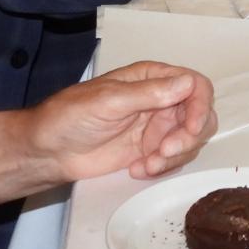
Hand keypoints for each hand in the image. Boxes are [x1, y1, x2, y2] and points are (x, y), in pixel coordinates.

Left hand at [25, 61, 216, 182]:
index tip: (191, 129)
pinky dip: (163, 167)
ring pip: (190, 140)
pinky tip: (137, 169)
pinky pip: (173, 159)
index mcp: (151, 78)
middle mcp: (160, 100)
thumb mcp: (109, 101)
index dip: (200, 106)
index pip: (195, 85)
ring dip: (176, 156)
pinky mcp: (150, 150)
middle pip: (200, 115)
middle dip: (189, 137)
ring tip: (147, 165)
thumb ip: (148, 94)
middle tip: (166, 152)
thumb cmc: (71, 117)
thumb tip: (187, 84)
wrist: (48, 152)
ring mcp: (157, 127)